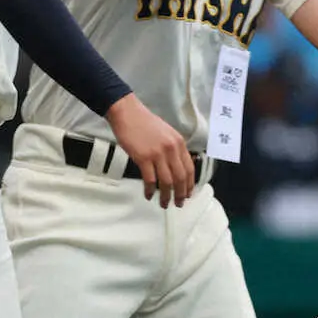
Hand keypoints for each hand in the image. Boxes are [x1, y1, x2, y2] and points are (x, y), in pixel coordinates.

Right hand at [106, 93, 194, 207]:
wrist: (128, 113)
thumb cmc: (145, 123)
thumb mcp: (167, 133)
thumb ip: (173, 149)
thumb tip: (176, 168)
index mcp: (179, 143)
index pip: (189, 168)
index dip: (189, 184)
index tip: (188, 194)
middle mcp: (171, 149)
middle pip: (180, 177)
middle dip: (180, 194)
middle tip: (178, 204)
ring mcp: (158, 153)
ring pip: (167, 182)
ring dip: (166, 196)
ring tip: (163, 204)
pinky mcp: (143, 157)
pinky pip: (150, 179)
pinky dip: (150, 190)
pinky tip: (148, 195)